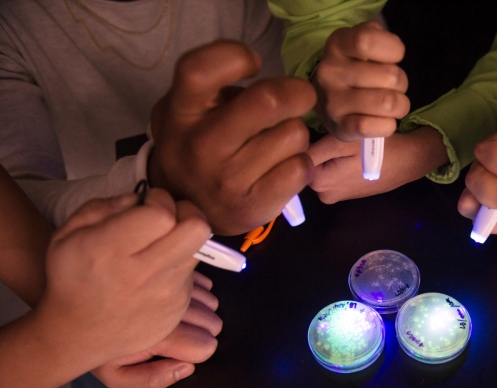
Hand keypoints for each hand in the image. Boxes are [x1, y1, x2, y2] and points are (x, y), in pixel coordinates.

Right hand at [36, 189, 209, 369]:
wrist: (77, 335)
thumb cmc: (72, 279)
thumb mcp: (67, 235)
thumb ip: (103, 207)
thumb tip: (139, 198)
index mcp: (111, 251)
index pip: (162, 214)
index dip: (161, 199)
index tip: (150, 201)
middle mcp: (143, 274)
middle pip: (196, 229)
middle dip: (188, 212)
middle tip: (171, 215)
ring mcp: (166, 294)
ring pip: (198, 250)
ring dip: (184, 239)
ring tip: (161, 244)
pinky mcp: (178, 308)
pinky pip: (191, 274)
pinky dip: (178, 265)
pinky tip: (156, 271)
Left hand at [92, 272, 221, 387]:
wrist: (76, 302)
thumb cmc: (97, 341)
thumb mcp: (115, 375)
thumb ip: (152, 380)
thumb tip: (187, 367)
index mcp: (157, 336)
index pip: (205, 347)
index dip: (197, 351)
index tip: (183, 351)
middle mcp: (168, 307)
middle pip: (212, 323)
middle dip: (202, 331)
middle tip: (182, 333)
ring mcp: (173, 285)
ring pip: (212, 302)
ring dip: (202, 312)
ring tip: (181, 316)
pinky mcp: (173, 270)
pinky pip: (204, 283)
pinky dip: (198, 292)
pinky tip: (179, 298)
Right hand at [149, 40, 315, 234]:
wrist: (187, 209)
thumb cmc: (198, 144)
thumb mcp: (189, 108)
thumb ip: (217, 85)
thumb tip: (278, 84)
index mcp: (180, 112)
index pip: (201, 69)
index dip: (236, 56)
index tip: (254, 64)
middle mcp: (201, 146)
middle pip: (268, 101)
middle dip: (297, 92)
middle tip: (300, 96)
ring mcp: (228, 181)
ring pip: (294, 134)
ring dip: (295, 133)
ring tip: (276, 142)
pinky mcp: (253, 207)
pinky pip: (302, 167)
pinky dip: (300, 163)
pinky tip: (281, 166)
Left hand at [306, 126, 447, 202]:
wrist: (409, 160)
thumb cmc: (378, 148)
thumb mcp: (343, 141)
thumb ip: (314, 149)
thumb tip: (289, 153)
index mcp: (319, 184)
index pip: (296, 159)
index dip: (302, 141)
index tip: (315, 128)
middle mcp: (324, 195)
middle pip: (305, 165)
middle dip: (313, 148)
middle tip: (330, 132)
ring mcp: (335, 195)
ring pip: (318, 168)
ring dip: (323, 154)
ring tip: (338, 140)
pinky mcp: (345, 192)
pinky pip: (331, 173)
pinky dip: (334, 162)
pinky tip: (346, 152)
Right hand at [313, 21, 409, 140]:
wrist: (326, 99)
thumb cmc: (354, 67)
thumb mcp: (360, 40)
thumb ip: (377, 36)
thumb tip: (393, 51)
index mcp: (337, 45)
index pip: (368, 41)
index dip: (393, 49)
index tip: (394, 56)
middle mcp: (329, 72)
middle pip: (390, 76)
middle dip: (401, 82)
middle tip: (391, 86)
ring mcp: (332, 103)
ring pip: (389, 103)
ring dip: (399, 105)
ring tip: (389, 104)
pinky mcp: (340, 128)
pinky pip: (378, 126)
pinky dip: (388, 125)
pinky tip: (382, 120)